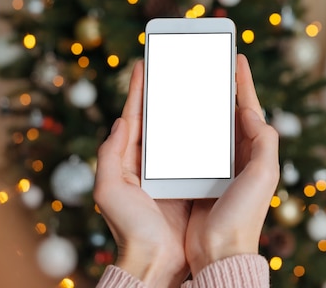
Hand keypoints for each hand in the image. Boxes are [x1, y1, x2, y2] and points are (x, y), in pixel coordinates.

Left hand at [94, 61, 190, 287]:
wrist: (159, 263)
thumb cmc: (132, 230)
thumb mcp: (109, 190)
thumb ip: (109, 154)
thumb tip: (120, 121)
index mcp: (131, 160)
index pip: (134, 116)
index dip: (138, 89)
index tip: (143, 64)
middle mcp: (154, 161)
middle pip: (161, 119)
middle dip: (166, 92)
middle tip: (175, 67)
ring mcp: (176, 170)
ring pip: (184, 130)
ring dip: (190, 108)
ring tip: (197, 83)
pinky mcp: (196, 180)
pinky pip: (202, 148)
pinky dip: (207, 131)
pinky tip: (216, 117)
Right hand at [185, 54, 279, 275]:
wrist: (218, 252)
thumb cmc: (243, 215)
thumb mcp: (264, 175)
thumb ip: (264, 139)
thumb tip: (250, 110)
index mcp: (254, 151)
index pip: (249, 108)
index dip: (243, 83)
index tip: (237, 58)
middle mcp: (235, 155)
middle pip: (226, 113)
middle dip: (217, 88)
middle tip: (207, 63)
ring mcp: (213, 165)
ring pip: (204, 125)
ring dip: (196, 104)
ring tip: (186, 80)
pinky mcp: (192, 175)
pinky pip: (186, 143)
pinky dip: (180, 127)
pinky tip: (170, 114)